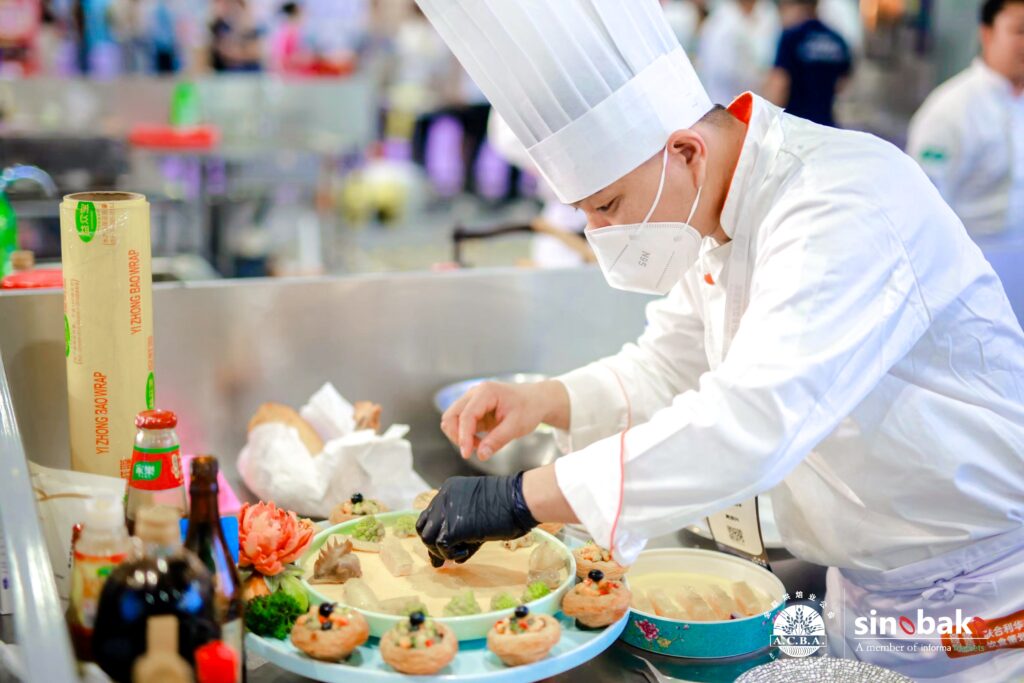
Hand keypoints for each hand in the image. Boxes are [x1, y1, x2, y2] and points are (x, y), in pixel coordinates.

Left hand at [416, 473, 536, 565]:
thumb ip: (462, 529)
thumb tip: (450, 558)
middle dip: (432, 544)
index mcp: (449, 490)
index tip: (442, 547)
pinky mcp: (452, 527)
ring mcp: (446, 511)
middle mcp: (443, 498)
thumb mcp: (478, 512)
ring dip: (440, 551)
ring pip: (427, 538)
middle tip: (443, 558)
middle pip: (424, 526)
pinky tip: (465, 554)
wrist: (519, 500)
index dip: (435, 532)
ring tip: (458, 554)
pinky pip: (441, 547)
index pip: (431, 515)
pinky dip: (450, 554)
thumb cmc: (509, 505)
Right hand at [441, 380, 568, 459]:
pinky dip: (465, 435)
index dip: (464, 437)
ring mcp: (472, 400)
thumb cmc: (529, 408)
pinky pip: (460, 423)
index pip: (466, 416)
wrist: (537, 400)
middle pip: (451, 415)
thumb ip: (497, 440)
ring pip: (452, 419)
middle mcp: (475, 393)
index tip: (467, 454)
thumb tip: (480, 455)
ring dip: (460, 436)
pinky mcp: (473, 409)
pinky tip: (480, 442)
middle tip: (473, 450)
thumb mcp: (517, 426)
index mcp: (486, 392)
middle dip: (457, 435)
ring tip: (479, 445)